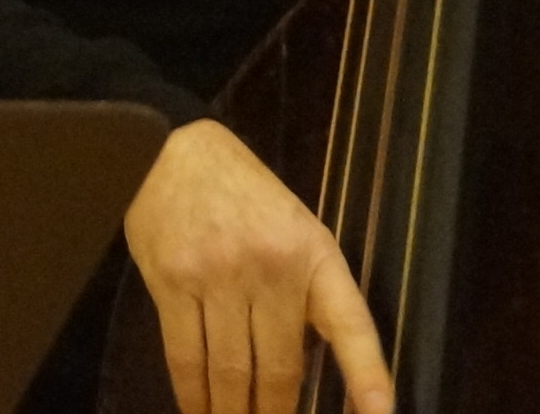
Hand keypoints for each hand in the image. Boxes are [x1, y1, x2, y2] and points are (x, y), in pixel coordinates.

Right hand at [122, 121, 389, 413]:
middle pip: (279, 369)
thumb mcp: (293, 228)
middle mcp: (270, 266)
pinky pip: (186, 356)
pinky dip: (193, 394)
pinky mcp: (172, 281)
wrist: (171, 152)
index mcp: (313, 252)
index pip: (350, 324)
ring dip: (232, 413)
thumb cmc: (241, 194)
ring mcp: (218, 274)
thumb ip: (305, 291)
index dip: (368, 377)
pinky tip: (198, 409)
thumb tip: (306, 370)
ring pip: (231, 372)